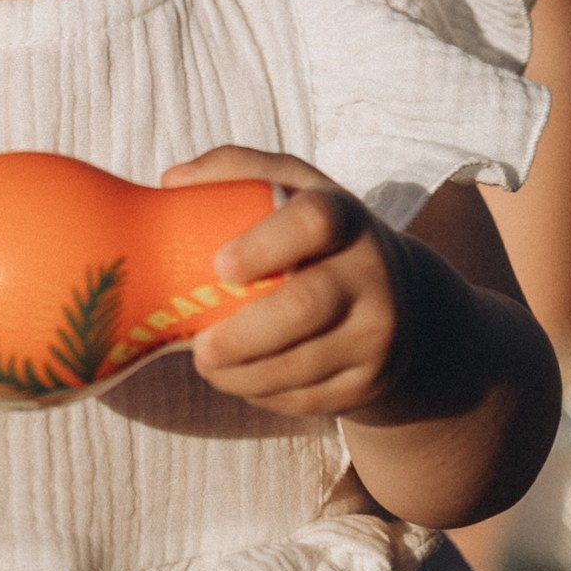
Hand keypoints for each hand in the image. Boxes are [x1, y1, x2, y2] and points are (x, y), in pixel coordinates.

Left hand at [159, 148, 410, 420]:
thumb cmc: (318, 237)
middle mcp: (373, 272)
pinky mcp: (371, 381)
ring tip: (208, 363)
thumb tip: (172, 183)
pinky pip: (307, 398)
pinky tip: (245, 377)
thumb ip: (236, 171)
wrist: (398, 296)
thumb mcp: (291, 190)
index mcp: (344, 216)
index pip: (313, 222)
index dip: (263, 245)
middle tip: (199, 347)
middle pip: (304, 307)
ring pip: (300, 366)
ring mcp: (379, 333)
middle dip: (241, 336)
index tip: (220, 266)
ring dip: (242, 373)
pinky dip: (265, 393)